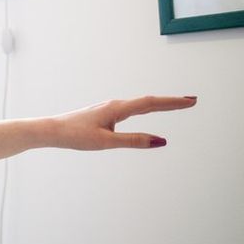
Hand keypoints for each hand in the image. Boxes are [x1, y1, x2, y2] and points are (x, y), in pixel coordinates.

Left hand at [50, 95, 196, 149]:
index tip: (191, 101)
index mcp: (118, 109)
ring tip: (175, 105)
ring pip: (139, 104)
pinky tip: (146, 110)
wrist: (51, 130)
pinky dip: (145, 108)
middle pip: (148, 102)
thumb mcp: (107, 142)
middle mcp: (115, 105)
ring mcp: (109, 108)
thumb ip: (134, 141)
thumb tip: (160, 141)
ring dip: (159, 104)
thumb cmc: (76, 136)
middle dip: (170, 102)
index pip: (152, 104)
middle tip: (191, 101)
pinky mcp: (103, 113)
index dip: (173, 103)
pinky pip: (130, 109)